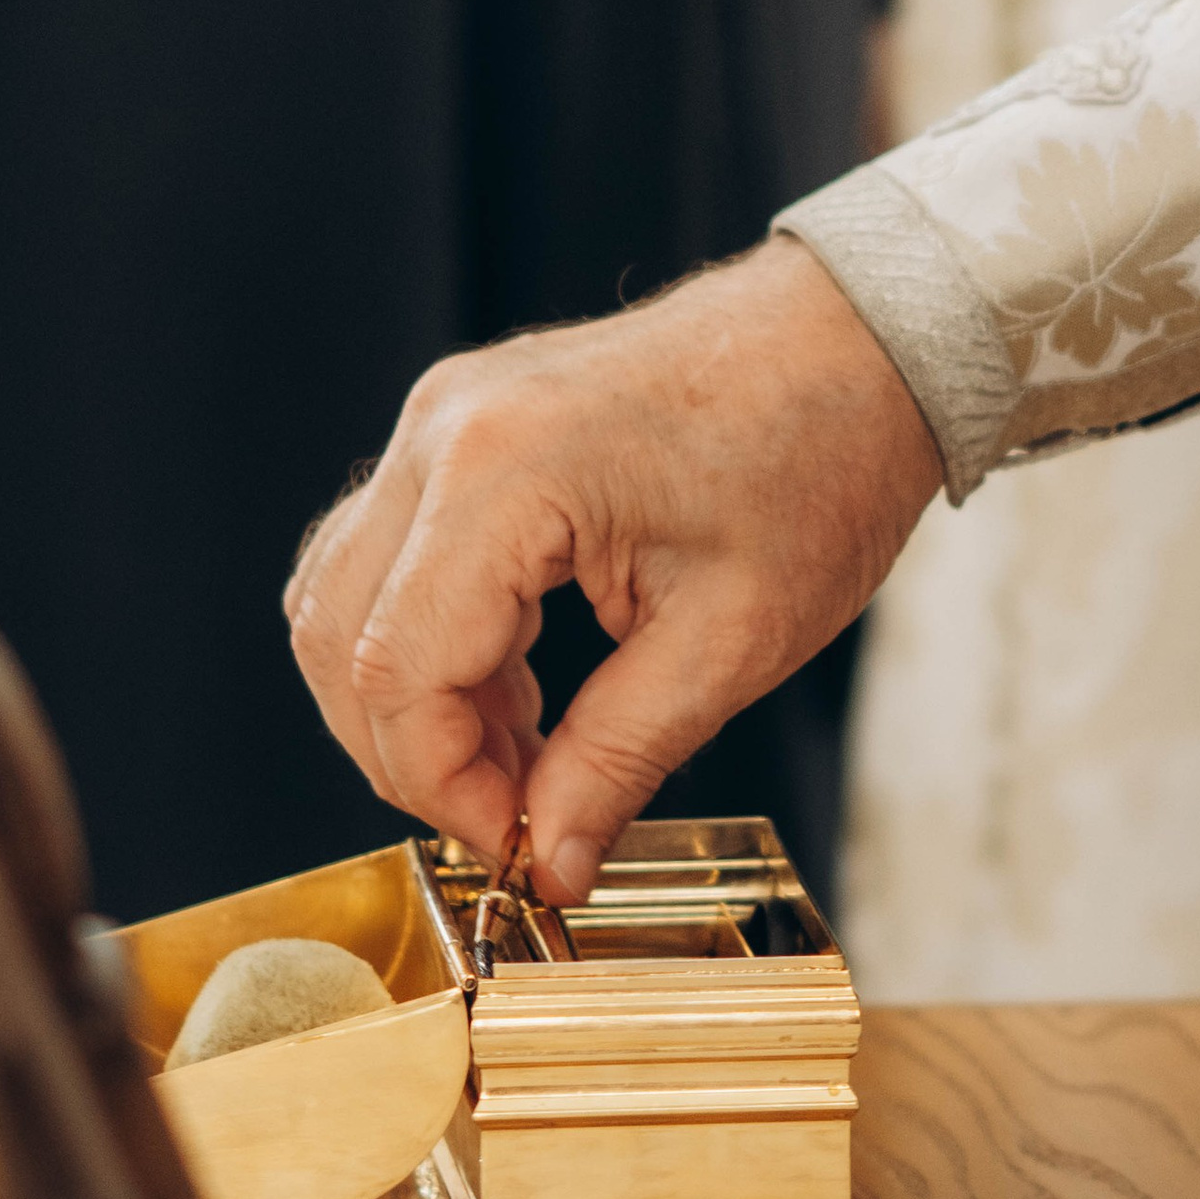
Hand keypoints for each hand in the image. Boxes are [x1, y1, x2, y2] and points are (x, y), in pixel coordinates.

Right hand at [285, 237, 943, 901]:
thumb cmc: (819, 458)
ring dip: (413, 702)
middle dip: (414, 753)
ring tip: (527, 757)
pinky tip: (518, 691)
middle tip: (517, 815)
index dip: (442, 782)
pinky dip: (427, 642)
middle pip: (339, 639)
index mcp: (504, 470)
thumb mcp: (731, 639)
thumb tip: (548, 860)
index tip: (517, 841)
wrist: (860, 337)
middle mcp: (443, 430)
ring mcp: (442, 418)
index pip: (396, 669)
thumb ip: (618, 759)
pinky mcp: (461, 427)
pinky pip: (386, 557)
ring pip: (343, 600)